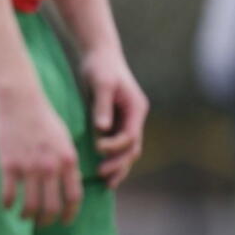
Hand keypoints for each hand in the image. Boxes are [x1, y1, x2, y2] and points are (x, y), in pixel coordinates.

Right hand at [0, 88, 81, 225]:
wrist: (19, 98)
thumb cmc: (41, 116)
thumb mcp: (64, 138)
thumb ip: (68, 161)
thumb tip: (72, 181)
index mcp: (68, 160)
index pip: (74, 198)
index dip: (70, 215)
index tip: (64, 222)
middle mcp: (50, 167)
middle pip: (52, 207)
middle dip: (46, 221)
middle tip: (41, 223)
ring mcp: (29, 166)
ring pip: (30, 205)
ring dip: (27, 216)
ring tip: (23, 216)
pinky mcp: (8, 164)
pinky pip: (8, 194)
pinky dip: (7, 204)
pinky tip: (6, 205)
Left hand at [80, 47, 147, 188]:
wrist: (98, 53)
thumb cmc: (100, 66)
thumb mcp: (101, 83)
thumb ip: (102, 106)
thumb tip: (102, 129)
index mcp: (136, 109)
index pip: (130, 135)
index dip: (116, 146)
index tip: (98, 148)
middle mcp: (134, 117)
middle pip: (132, 148)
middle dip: (119, 163)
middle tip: (103, 176)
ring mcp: (126, 120)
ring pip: (126, 150)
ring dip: (117, 165)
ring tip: (105, 181)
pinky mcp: (115, 120)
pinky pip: (115, 144)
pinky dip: (110, 157)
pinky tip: (100, 168)